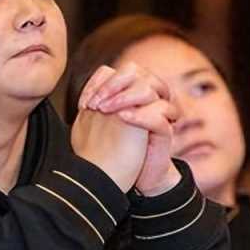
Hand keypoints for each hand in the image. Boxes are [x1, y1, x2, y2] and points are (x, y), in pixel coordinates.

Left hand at [78, 63, 181, 195]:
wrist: (133, 178)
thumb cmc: (115, 151)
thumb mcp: (101, 127)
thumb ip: (97, 109)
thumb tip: (84, 99)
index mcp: (134, 94)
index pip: (122, 71)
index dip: (101, 81)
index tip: (84, 103)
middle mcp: (149, 99)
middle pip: (138, 72)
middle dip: (113, 84)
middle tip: (95, 103)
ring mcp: (159, 114)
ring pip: (149, 90)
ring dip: (124, 96)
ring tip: (105, 110)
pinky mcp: (165, 132)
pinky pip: (158, 116)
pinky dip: (139, 115)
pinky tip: (122, 118)